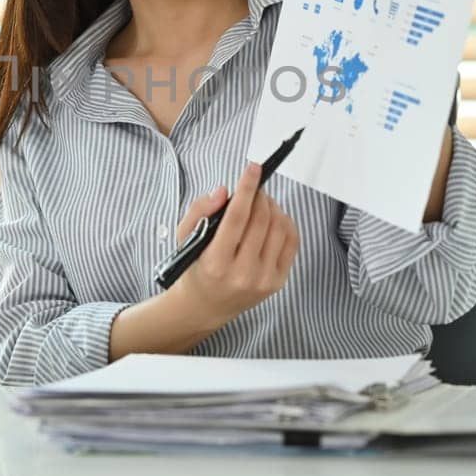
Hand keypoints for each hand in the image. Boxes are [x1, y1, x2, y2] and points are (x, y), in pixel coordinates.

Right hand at [169, 162, 298, 328]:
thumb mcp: (185, 238)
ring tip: (262, 202)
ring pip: (279, 227)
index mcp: (215, 263)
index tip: (253, 168)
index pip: (236, 217)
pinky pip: (291, 241)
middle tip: (255, 186)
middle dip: (260, 195)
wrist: (205, 306)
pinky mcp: (278, 282)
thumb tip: (224, 191)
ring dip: (272, 206)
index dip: (247, 188)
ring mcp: (263, 279)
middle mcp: (242, 274)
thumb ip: (200, 210)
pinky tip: (273, 218)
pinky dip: (285, 222)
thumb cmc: (194, 267)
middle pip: (261, 220)